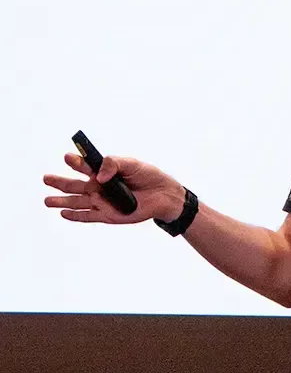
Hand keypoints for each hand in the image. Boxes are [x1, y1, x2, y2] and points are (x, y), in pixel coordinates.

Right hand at [43, 153, 184, 223]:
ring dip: (61, 201)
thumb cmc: (147, 176)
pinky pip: (88, 216)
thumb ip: (114, 164)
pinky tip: (63, 213)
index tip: (68, 156)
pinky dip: (75, 216)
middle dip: (60, 182)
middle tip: (46, 178)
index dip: (76, 161)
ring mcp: (102, 201)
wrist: (162, 194)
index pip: (86, 166)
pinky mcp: (107, 215)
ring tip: (47, 200)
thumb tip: (98, 176)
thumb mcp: (132, 164)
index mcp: (104, 171)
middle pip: (75, 184)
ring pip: (77, 202)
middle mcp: (99, 186)